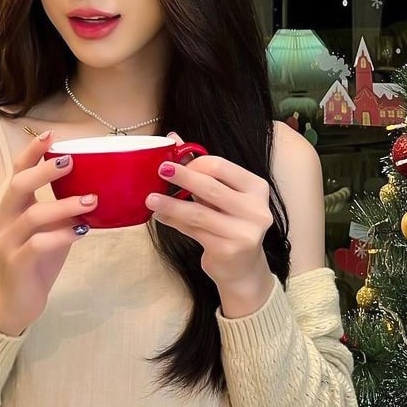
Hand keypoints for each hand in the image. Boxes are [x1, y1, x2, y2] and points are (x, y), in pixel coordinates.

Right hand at [0, 131, 97, 335]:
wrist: (16, 302)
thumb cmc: (35, 260)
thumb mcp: (50, 230)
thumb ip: (64, 211)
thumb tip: (97, 189)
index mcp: (10, 207)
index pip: (17, 172)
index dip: (32, 153)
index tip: (51, 135)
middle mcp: (4, 220)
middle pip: (18, 186)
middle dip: (45, 171)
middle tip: (70, 161)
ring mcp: (8, 242)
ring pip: (33, 216)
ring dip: (65, 206)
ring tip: (92, 201)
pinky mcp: (17, 263)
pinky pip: (39, 244)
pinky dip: (63, 236)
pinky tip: (83, 232)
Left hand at [144, 135, 275, 316]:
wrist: (243, 268)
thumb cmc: (229, 223)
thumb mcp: (220, 194)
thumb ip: (199, 168)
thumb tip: (173, 138)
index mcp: (256, 188)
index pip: (221, 166)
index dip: (195, 163)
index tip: (174, 163)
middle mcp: (256, 209)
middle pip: (211, 187)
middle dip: (182, 177)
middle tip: (159, 169)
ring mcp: (244, 232)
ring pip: (199, 212)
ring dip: (171, 204)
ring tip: (150, 198)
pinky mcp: (228, 249)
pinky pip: (194, 231)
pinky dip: (174, 222)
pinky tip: (160, 217)